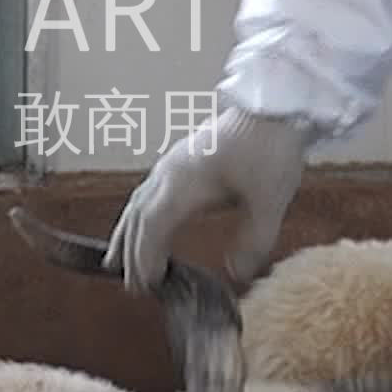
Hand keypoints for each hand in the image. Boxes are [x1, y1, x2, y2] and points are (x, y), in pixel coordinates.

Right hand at [110, 107, 311, 289]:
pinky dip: (140, 216)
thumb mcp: (269, 202)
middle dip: (131, 252)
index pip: (151, 227)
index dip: (144, 257)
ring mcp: (173, 164)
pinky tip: (147, 225)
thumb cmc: (269, 149)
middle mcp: (169, 173)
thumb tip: (237, 273)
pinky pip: (148, 192)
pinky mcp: (183, 159)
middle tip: (132, 286)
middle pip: (137, 217)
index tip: (146, 285)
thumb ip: (253, 241)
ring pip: (139, 203)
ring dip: (128, 233)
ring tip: (118, 260)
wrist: (273, 104)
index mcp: (183, 184)